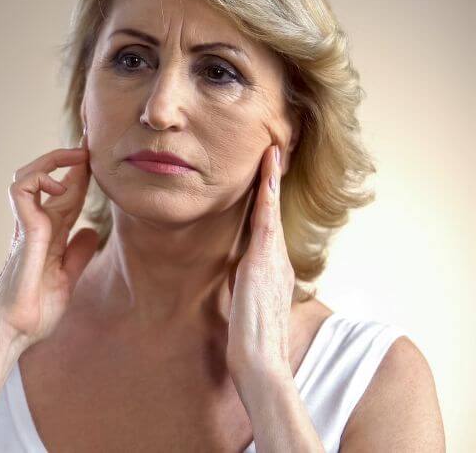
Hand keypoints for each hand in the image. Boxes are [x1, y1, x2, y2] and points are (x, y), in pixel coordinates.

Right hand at [0, 145, 99, 350]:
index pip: (67, 194)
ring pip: (28, 176)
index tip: (97, 154)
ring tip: (76, 158)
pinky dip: (39, 179)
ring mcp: (26, 227)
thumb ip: (77, 255)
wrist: (14, 332)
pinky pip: (21, 191)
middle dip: (70, 156)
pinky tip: (58, 187)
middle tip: (91, 141)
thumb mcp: (67, 280)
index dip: (81, 173)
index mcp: (49, 234)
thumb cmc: (33, 312)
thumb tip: (92, 232)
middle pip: (50, 178)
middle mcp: (35, 225)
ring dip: (51, 161)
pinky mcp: (23, 233)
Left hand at [226, 145, 295, 386]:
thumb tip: (234, 278)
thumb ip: (242, 287)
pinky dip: (267, 196)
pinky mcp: (262, 263)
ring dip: (271, 180)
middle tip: (273, 149)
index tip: (267, 174)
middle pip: (273, 211)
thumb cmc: (251, 340)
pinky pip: (266, 221)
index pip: (268, 226)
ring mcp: (273, 260)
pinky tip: (266, 174)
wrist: (261, 361)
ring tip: (270, 151)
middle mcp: (277, 260)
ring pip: (271, 210)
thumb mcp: (244, 305)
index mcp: (272, 269)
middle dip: (273, 180)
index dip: (268, 199)